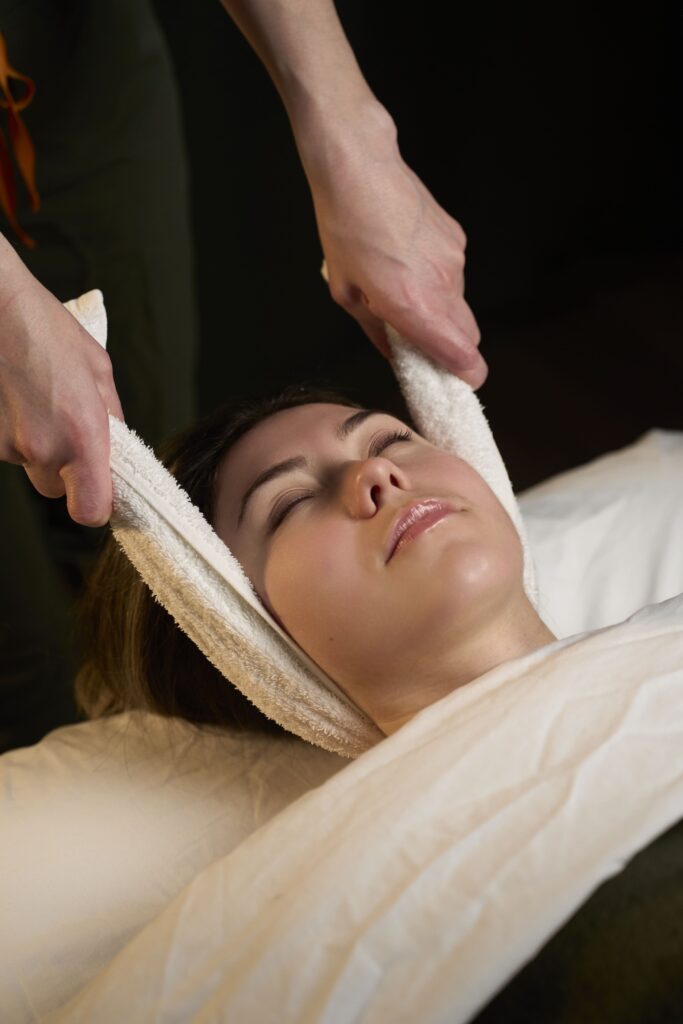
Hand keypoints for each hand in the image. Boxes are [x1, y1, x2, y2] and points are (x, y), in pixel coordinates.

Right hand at [0, 267, 124, 525]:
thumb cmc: (44, 329)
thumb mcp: (98, 370)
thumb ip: (110, 418)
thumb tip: (116, 449)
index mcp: (82, 436)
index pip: (90, 511)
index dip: (95, 504)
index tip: (99, 489)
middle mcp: (42, 449)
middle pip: (55, 490)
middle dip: (62, 469)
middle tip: (62, 428)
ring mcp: (4, 445)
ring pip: (26, 463)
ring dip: (33, 441)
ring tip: (32, 395)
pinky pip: (2, 445)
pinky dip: (8, 426)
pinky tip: (11, 393)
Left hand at [304, 107, 487, 388]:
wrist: (359, 167)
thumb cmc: (344, 228)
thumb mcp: (346, 292)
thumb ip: (376, 330)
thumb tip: (395, 354)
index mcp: (412, 305)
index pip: (463, 355)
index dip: (466, 376)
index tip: (456, 383)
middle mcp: (442, 286)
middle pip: (469, 335)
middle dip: (452, 347)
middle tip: (423, 342)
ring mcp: (454, 261)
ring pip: (460, 304)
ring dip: (441, 310)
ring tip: (403, 287)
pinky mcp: (457, 239)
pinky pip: (455, 274)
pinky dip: (438, 279)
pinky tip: (409, 259)